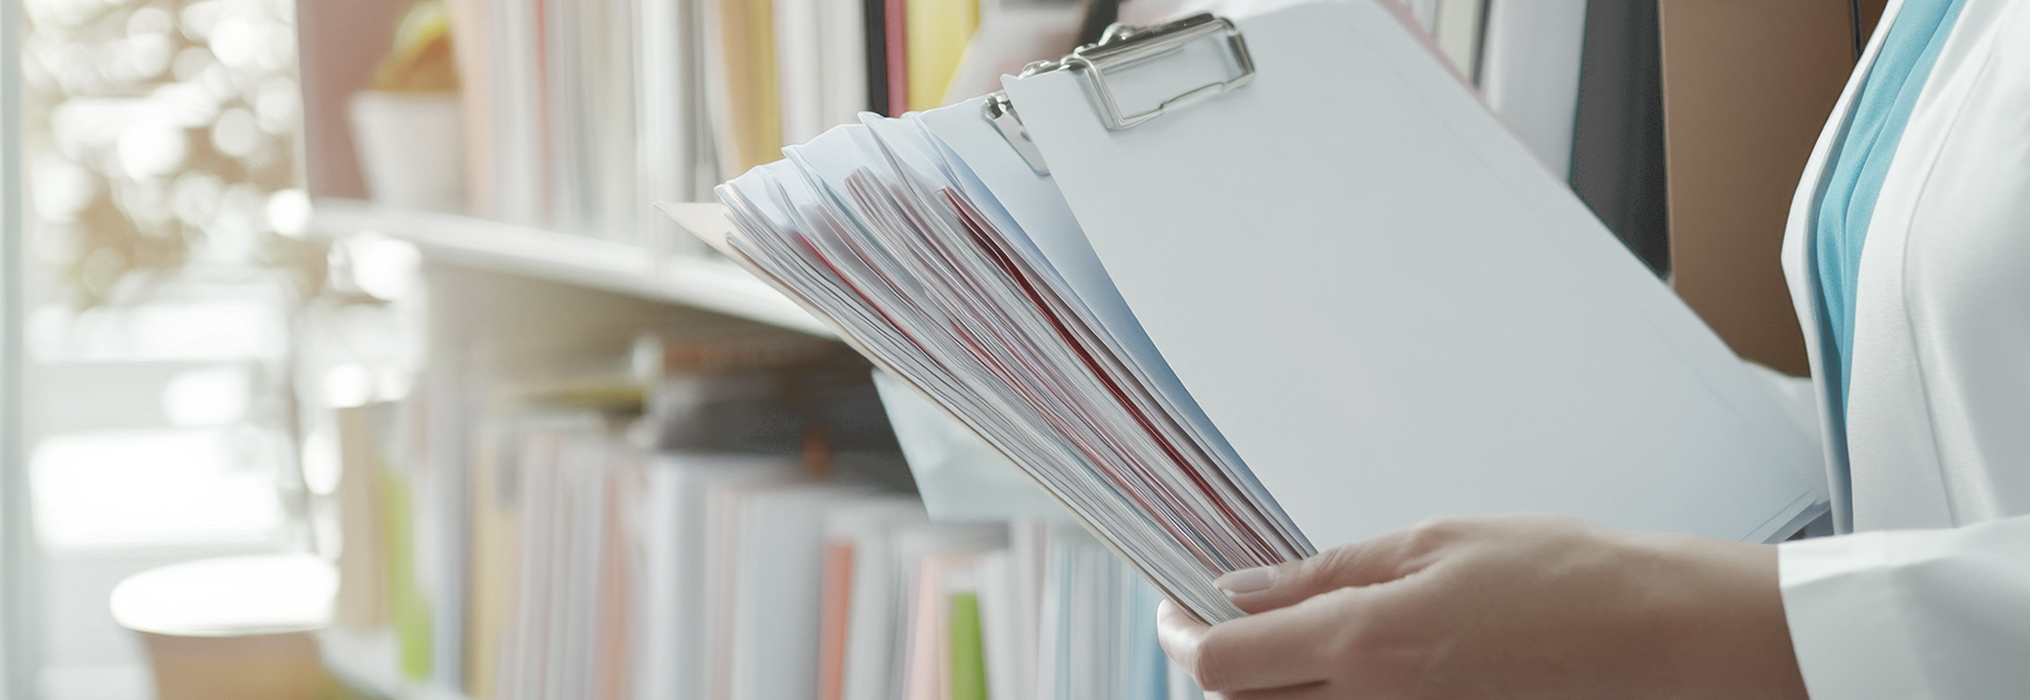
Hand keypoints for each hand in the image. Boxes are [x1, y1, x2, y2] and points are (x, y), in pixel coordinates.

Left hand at [1158, 514, 1805, 698]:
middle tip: (1226, 618)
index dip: (1178, 634)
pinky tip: (1346, 663)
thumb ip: (1326, 573)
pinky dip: (1326, 699)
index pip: (1219, 663)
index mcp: (1365, 643)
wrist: (1660, 638)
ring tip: (1286, 639)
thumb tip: (1242, 588)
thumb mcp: (1432, 543)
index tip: (1173, 606)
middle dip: (1217, 664)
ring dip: (1269, 688)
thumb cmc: (1562, 576)